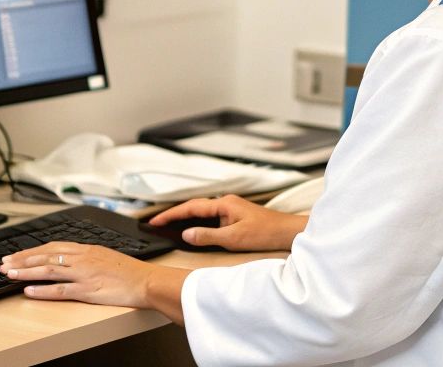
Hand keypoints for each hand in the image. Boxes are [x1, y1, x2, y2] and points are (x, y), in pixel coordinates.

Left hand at [0, 242, 188, 323]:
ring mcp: (83, 274)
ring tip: (9, 275)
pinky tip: (29, 292)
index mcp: (86, 249)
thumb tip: (69, 258)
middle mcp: (82, 258)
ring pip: (48, 270)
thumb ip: (86, 256)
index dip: (31, 251)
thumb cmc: (129, 271)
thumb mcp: (106, 256)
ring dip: (26, 272)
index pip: (52, 247)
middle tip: (4, 264)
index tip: (15, 255)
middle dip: (22, 260)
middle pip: (45, 256)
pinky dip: (42, 290)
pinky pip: (60, 290)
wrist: (147, 281)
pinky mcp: (87, 290)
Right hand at [149, 194, 307, 251]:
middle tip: (156, 224)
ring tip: (168, 227)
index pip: (190, 208)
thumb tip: (187, 234)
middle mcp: (226, 203)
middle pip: (193, 207)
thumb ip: (207, 236)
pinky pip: (210, 218)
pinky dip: (197, 223)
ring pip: (202, 212)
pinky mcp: (235, 216)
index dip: (171, 215)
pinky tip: (192, 230)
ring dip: (185, 219)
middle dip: (174, 216)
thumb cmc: (265, 232)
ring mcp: (231, 209)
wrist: (287, 232)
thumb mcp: (233, 238)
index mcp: (223, 204)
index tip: (156, 221)